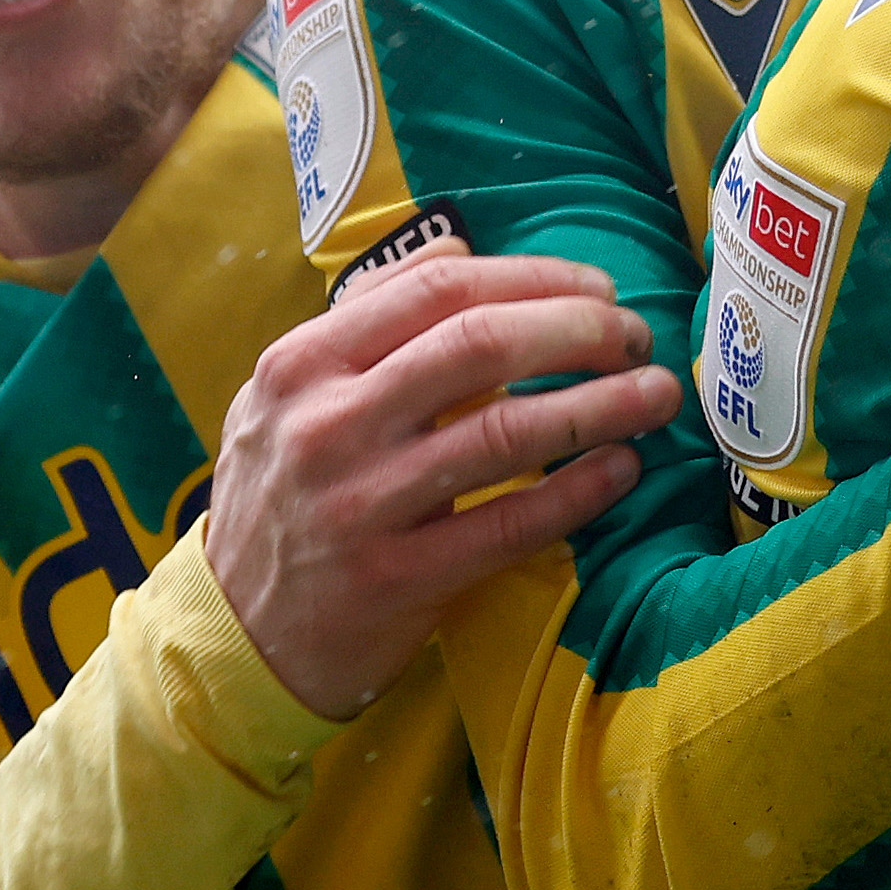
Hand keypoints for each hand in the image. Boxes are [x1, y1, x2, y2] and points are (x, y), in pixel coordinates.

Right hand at [204, 238, 681, 719]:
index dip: (535, 279)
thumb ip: (366, 322)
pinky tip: (621, 468)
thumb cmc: (282, 497)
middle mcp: (326, 425)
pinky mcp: (397, 579)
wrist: (235, 635)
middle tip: (637, 339)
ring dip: (602, 406)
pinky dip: (580, 491)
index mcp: (302, 364)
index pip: (440, 292)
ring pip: (507, 432)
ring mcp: (360, 505)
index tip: (598, 291)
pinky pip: (511, 524)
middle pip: (482, 346)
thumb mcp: (286, 396)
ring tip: (655, 396)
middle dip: (581, 332)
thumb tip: (458, 254)